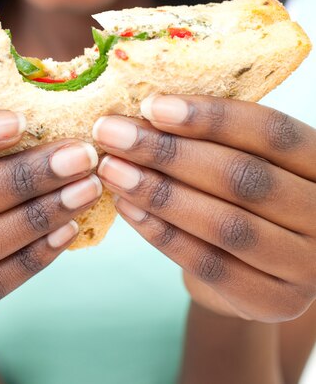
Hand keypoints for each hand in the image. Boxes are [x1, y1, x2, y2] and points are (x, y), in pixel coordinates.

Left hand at [93, 96, 315, 321]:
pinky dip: (162, 233)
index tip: (150, 104)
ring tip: (111, 168)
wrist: (265, 262)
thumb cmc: (248, 190)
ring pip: (225, 224)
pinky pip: (209, 264)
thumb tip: (143, 108)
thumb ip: (213, 135)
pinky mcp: (274, 302)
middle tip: (112, 133)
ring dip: (158, 192)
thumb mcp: (248, 155)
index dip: (210, 117)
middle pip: (243, 177)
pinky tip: (126, 206)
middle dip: (168, 152)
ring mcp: (306, 265)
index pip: (271, 132)